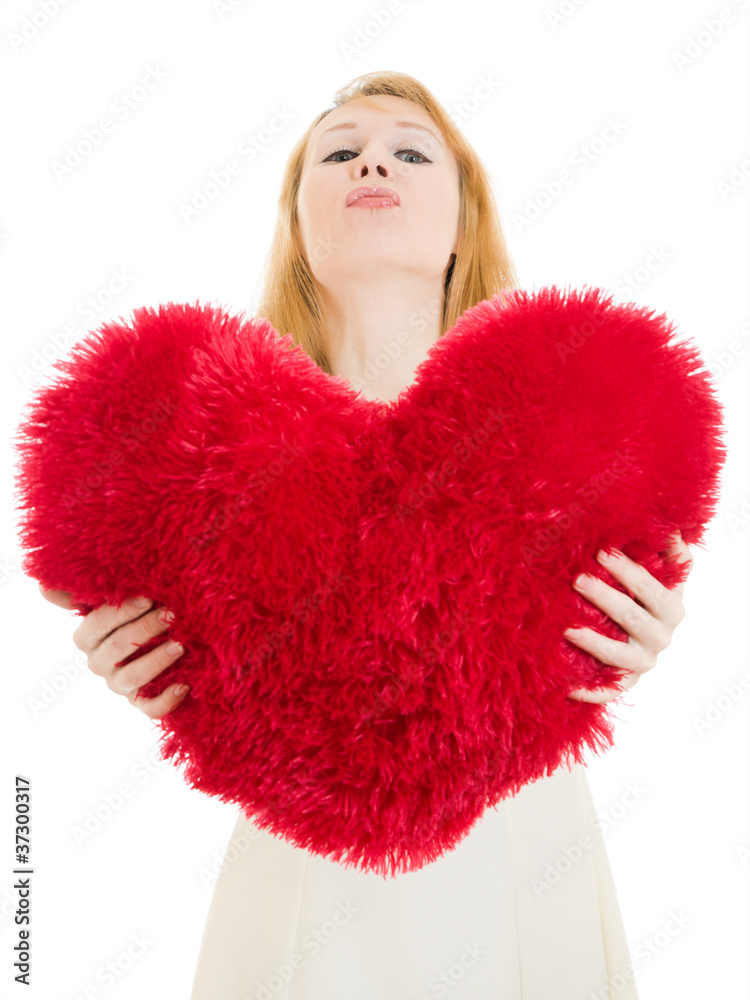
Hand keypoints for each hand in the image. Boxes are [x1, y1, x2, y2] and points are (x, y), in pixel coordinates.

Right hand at [39, 584, 188, 717]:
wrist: (162, 640)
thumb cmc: (137, 614)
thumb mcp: (111, 601)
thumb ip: (78, 595)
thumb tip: (43, 586)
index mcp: (88, 638)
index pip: (98, 625)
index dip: (122, 612)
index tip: (149, 599)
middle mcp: (100, 664)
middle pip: (118, 648)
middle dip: (146, 629)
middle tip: (172, 614)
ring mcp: (120, 685)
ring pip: (133, 677)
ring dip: (157, 660)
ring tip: (180, 645)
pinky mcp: (141, 702)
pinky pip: (151, 708)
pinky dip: (166, 698)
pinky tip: (184, 685)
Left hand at [564, 531, 692, 702]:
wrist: (642, 636)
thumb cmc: (644, 593)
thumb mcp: (662, 571)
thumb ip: (668, 550)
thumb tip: (668, 523)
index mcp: (672, 606)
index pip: (652, 588)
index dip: (629, 571)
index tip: (601, 551)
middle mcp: (662, 636)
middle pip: (633, 617)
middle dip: (604, 597)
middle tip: (577, 579)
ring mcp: (644, 662)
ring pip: (619, 653)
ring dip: (593, 641)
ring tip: (566, 628)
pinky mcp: (627, 682)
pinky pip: (608, 690)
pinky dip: (589, 690)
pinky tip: (566, 685)